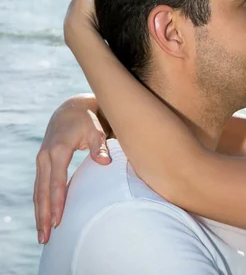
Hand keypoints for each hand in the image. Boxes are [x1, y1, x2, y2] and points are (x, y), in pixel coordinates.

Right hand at [34, 95, 109, 243]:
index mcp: (58, 150)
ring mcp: (41, 161)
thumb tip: (105, 163)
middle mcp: (45, 157)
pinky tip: (44, 219)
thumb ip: (99, 146)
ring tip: (42, 236)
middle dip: (43, 215)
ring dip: (39, 214)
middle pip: (42, 191)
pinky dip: (40, 204)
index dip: (57, 202)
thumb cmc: (88, 120)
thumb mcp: (95, 129)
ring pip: (38, 192)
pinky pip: (40, 187)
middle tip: (46, 238)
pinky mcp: (43, 164)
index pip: (56, 181)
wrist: (71, 109)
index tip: (58, 221)